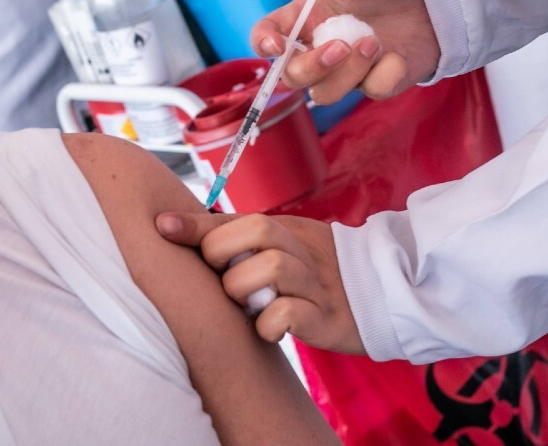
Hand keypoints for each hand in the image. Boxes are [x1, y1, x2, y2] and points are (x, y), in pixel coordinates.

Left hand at [156, 211, 365, 354]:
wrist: (385, 298)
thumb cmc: (315, 276)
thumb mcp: (280, 246)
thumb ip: (231, 235)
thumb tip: (167, 224)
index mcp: (287, 231)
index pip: (236, 219)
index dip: (197, 227)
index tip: (162, 229)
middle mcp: (302, 251)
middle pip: (256, 232)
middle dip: (225, 256)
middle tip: (225, 278)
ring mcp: (316, 284)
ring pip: (269, 270)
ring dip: (246, 292)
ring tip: (249, 305)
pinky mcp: (327, 319)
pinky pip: (286, 315)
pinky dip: (268, 325)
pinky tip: (269, 329)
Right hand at [253, 0, 439, 104]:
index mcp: (307, 16)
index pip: (267, 35)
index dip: (263, 43)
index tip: (277, 45)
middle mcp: (320, 46)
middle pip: (291, 76)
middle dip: (312, 66)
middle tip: (341, 46)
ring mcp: (347, 69)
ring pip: (325, 93)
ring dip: (347, 73)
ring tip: (374, 43)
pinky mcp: (377, 81)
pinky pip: (372, 91)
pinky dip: (385, 75)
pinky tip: (398, 54)